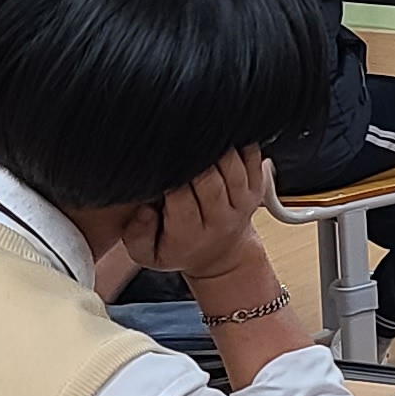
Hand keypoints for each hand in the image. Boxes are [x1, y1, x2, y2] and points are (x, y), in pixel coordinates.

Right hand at [131, 149, 273, 286]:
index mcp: (190, 234)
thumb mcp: (148, 253)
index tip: (161, 164)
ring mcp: (242, 202)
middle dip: (194, 160)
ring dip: (217, 149)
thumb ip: (137, 234)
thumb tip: (144, 210)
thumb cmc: (181, 247)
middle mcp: (220, 219)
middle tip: (179, 146)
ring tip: (199, 139)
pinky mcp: (257, 188)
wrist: (222, 256)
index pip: (180, 198)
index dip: (171, 177)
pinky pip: (253, 158)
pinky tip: (222, 139)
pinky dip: (239, 144)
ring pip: (233, 167)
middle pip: (209, 181)